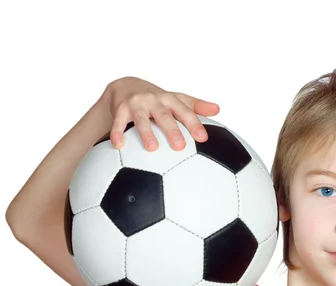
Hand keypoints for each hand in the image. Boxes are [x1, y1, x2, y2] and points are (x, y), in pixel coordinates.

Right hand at [105, 76, 220, 150]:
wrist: (126, 86)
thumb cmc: (157, 99)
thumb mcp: (176, 99)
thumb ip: (196, 106)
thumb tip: (218, 109)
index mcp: (170, 100)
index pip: (185, 112)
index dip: (194, 124)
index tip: (203, 138)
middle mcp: (154, 100)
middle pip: (164, 116)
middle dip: (172, 130)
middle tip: (179, 147)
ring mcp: (137, 104)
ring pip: (141, 119)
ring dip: (146, 133)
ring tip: (152, 148)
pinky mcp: (121, 109)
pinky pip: (118, 122)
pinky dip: (117, 133)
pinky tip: (119, 145)